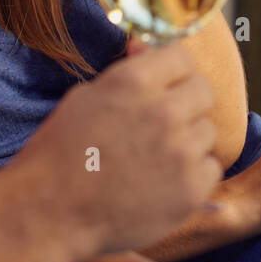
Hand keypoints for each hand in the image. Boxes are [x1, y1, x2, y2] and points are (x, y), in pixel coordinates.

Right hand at [9, 43, 222, 256]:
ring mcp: (181, 152)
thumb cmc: (59, 153)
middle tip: (164, 123)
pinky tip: (163, 183)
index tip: (165, 86)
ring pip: (208, 131)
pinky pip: (211, 169)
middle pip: (203, 91)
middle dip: (186, 102)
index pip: (183, 57)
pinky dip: (192, 175)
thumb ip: (126, 73)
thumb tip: (146, 48)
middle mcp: (164, 112)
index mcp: (134, 82)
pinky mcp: (191, 190)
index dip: (173, 72)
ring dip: (188, 141)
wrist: (50, 213)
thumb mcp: (85, 97)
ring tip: (156, 159)